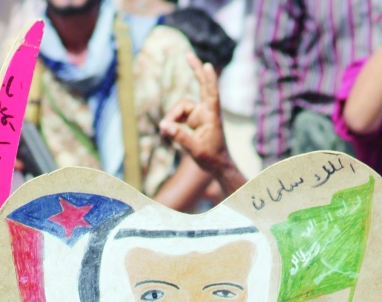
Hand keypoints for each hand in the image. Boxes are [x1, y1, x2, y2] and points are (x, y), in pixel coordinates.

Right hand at [160, 54, 244, 194]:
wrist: (218, 166)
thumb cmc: (212, 158)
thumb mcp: (195, 150)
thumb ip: (180, 137)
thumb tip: (163, 126)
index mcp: (212, 117)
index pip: (212, 94)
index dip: (209, 80)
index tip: (206, 66)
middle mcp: (206, 112)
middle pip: (201, 87)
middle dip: (195, 71)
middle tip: (187, 54)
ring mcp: (200, 115)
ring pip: (181, 108)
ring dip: (172, 117)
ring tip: (164, 131)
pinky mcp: (194, 121)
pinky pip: (179, 117)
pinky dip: (172, 122)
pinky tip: (167, 131)